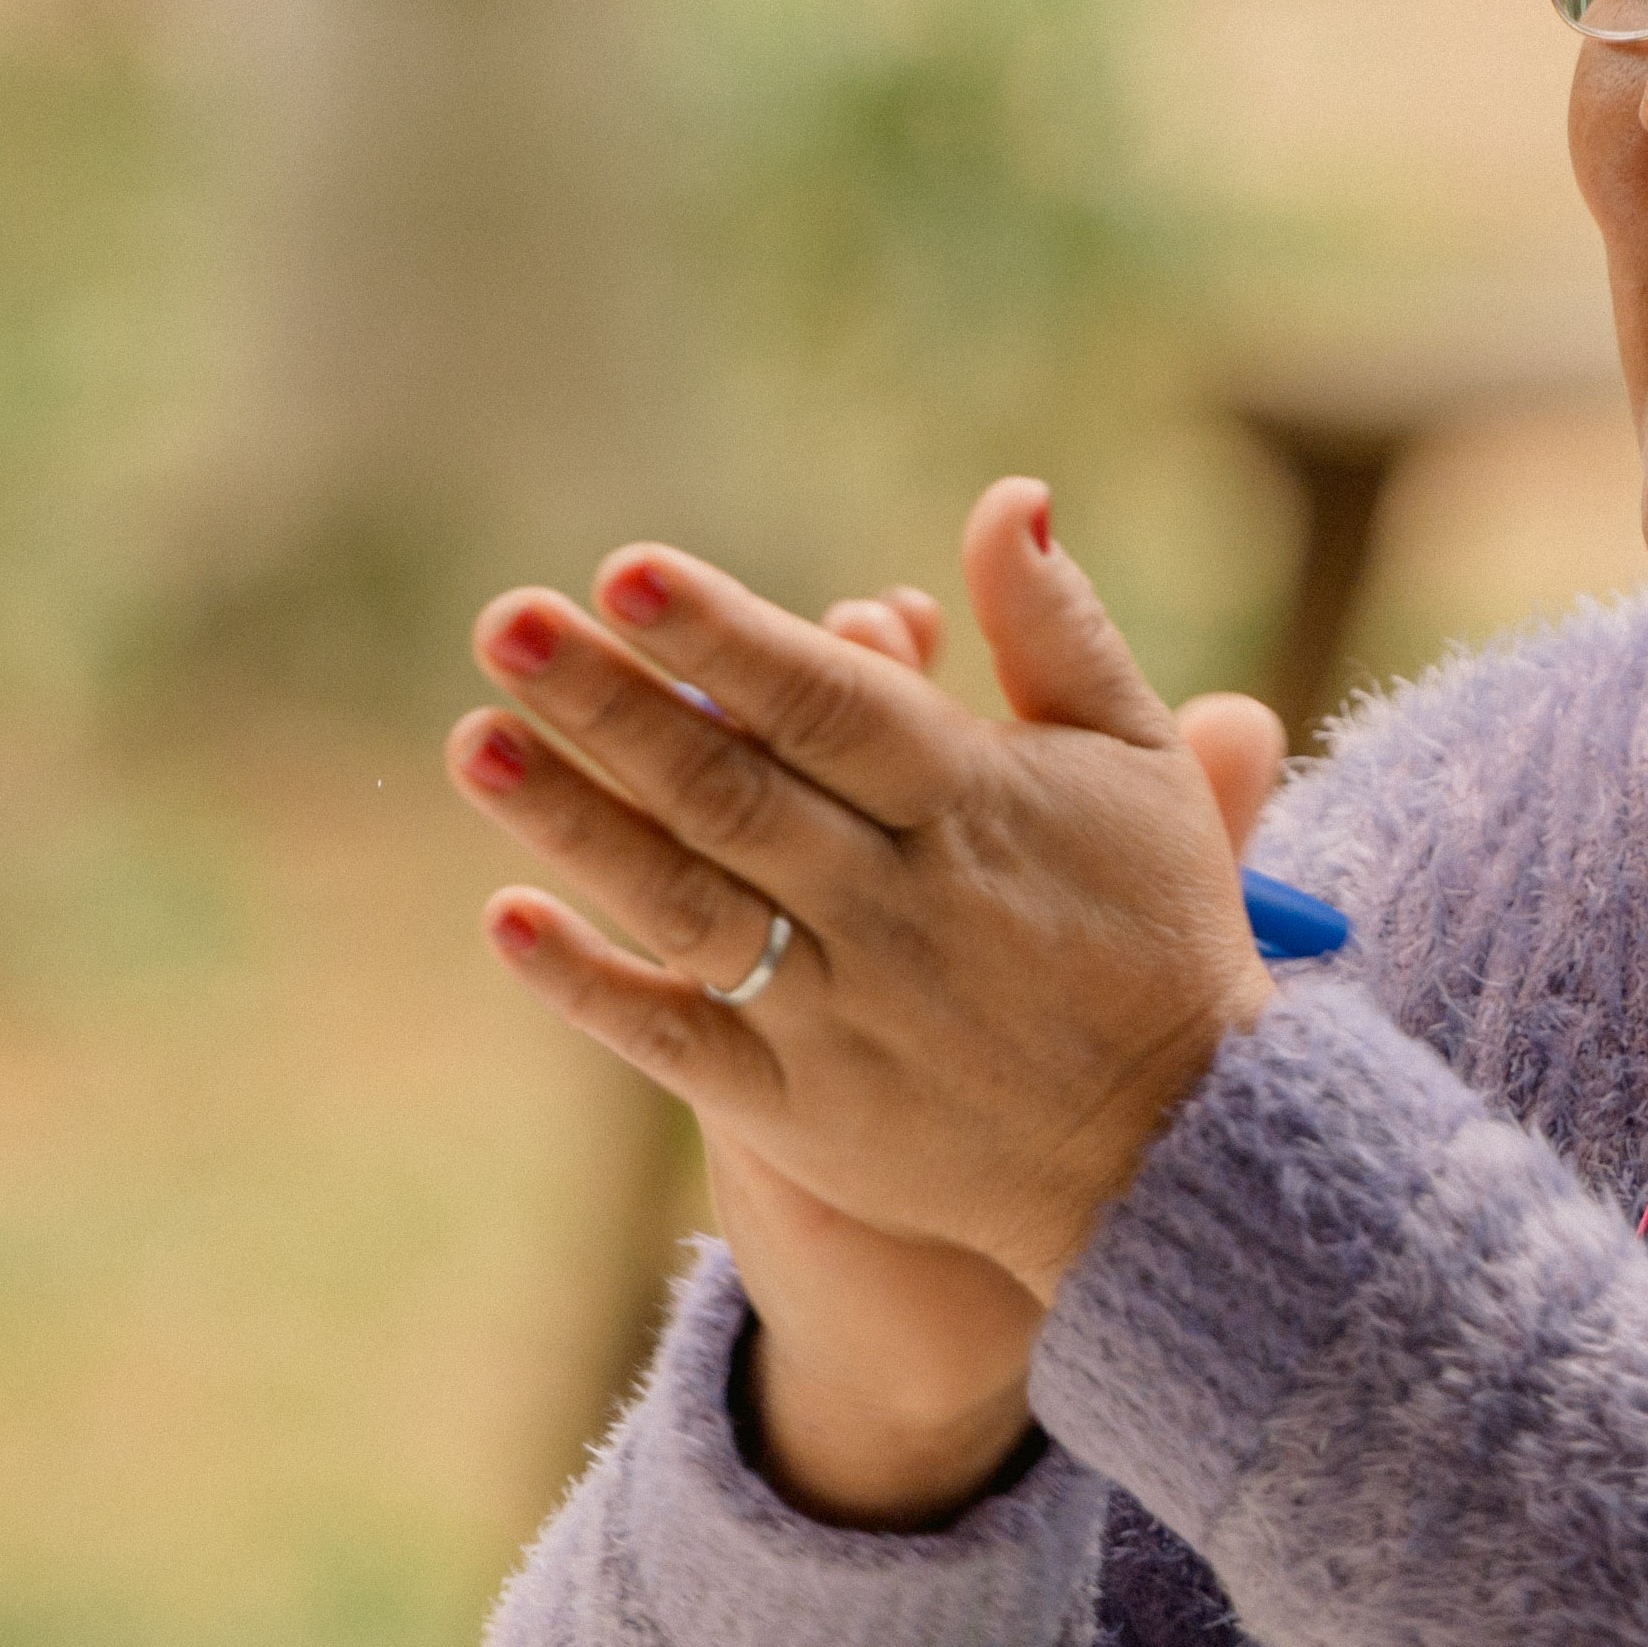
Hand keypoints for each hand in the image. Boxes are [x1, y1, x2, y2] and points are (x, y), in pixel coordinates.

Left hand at [454, 476, 1288, 1309]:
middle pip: (735, 792)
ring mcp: (841, 1012)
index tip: (626, 570)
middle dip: (615, 707)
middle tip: (507, 623)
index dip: (729, 640)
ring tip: (475, 741)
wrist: (1172, 1152)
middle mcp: (899, 905)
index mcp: (975, 806)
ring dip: (576, 824)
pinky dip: (592, 986)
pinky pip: (677, 1040)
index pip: (830, 706)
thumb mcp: (1137, 764)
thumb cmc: (1152, 929)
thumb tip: (1007, 494)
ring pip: (689, 903)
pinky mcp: (798, 1107)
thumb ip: (1058, 630)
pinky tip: (506, 921)